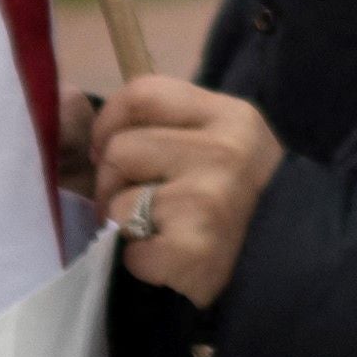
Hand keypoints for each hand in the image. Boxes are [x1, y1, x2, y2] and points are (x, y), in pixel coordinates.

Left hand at [84, 78, 284, 303]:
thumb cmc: (240, 197)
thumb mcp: (216, 141)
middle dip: (116, 180)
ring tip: (162, 229)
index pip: (141, 94)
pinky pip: (128, 250)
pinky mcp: (194, 250)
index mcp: (230, 116)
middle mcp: (224, 151)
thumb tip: (63, 101)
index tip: (112, 148)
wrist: (292, 261)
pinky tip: (171, 260)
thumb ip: (155, 121)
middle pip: (119, 149)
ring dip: (126, 223)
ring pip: (116, 201)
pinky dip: (141, 262)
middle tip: (147, 200)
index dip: (111, 121)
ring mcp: (210, 200)